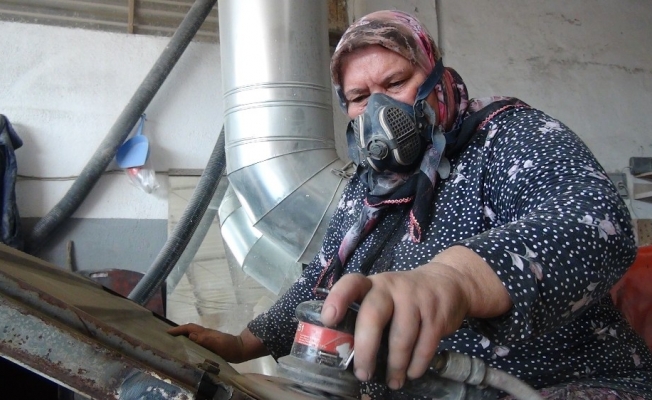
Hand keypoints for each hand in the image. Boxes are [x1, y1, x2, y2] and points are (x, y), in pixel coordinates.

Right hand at [167, 324, 268, 362]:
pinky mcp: (210, 344)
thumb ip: (205, 340)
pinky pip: (197, 341)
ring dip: (183, 336)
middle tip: (167, 337)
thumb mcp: (218, 344)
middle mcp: (205, 334)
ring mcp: (208, 338)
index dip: (178, 329)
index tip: (167, 332)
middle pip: (189, 330)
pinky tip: (187, 349)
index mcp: (205, 333)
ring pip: (193, 335)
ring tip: (173, 343)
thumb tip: (190, 335)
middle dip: (178, 331)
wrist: (242, 349)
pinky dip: (190, 342)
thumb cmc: (230, 347)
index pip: (189, 328)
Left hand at [320, 246, 510, 389]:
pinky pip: (425, 345)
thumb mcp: (383, 296)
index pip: (351, 284)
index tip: (328, 320)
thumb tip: (343, 353)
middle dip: (366, 348)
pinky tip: (411, 373)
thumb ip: (365, 314)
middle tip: (363, 373)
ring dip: (395, 365)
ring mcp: (416, 299)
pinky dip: (417, 364)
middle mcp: (392, 287)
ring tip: (392, 381)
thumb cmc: (404, 297)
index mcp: (372, 284)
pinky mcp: (436, 314)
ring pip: (401, 337)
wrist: (447, 282)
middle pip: (373, 315)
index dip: (338, 300)